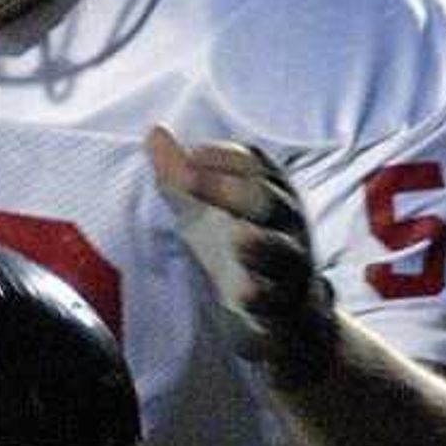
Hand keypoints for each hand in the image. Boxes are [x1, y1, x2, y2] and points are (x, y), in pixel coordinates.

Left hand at [151, 124, 338, 388]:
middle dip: (230, 188)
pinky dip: (264, 297)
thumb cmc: (242, 247)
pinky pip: (279, 300)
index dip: (224, 157)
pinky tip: (244, 295)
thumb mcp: (210, 211)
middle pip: (266, 200)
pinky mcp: (286, 304)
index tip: (190, 153)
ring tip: (240, 239)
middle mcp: (287, 223)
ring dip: (262, 244)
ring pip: (284, 251)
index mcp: (271, 193)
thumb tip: (154, 132)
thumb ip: (181, 175)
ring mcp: (291, 265)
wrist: (288, 313)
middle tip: (191, 180)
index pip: (255, 165)